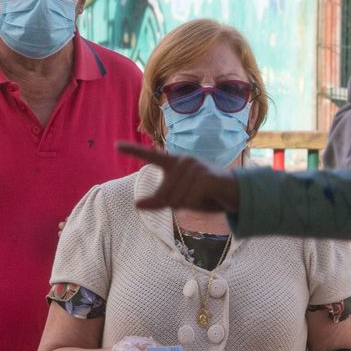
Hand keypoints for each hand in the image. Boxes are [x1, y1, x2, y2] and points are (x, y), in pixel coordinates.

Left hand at [117, 143, 239, 212]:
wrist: (234, 193)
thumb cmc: (204, 194)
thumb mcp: (180, 199)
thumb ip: (160, 200)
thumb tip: (136, 205)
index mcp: (175, 164)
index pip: (150, 157)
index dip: (133, 151)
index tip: (116, 145)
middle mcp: (183, 161)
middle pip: (165, 194)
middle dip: (178, 203)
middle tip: (195, 197)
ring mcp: (195, 166)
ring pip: (178, 198)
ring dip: (190, 204)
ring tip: (203, 196)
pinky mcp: (207, 176)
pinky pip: (191, 198)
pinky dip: (198, 203)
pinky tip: (209, 196)